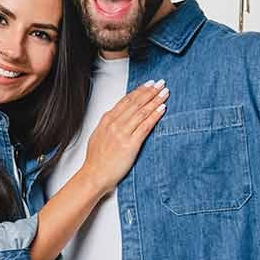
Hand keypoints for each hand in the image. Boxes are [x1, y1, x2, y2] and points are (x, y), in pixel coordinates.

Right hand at [80, 80, 168, 196]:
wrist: (95, 175)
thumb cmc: (97, 159)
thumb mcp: (99, 135)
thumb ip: (109, 123)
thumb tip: (118, 115)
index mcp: (107, 120)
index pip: (126, 100)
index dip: (139, 90)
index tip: (149, 84)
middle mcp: (114, 123)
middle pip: (136, 103)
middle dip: (150, 91)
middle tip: (161, 83)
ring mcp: (122, 133)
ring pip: (142, 112)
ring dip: (155, 100)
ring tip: (165, 93)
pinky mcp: (130, 144)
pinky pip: (145, 126)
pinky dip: (155, 115)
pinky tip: (162, 109)